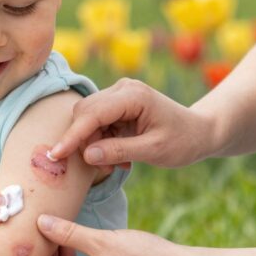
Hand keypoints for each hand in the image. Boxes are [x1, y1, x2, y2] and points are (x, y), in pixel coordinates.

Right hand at [46, 78, 212, 168]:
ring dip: (94, 143)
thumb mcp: (154, 151)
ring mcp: (119, 94)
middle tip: (104, 166)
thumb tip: (86, 155)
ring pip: (87, 118)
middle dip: (84, 141)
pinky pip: (96, 122)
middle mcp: (123, 89)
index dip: (72, 135)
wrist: (199, 132)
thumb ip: (119, 151)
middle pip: (84, 113)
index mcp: (134, 96)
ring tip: (119, 162)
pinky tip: (120, 155)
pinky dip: (101, 141)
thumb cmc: (182, 141)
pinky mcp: (117, 104)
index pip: (92, 113)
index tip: (56, 155)